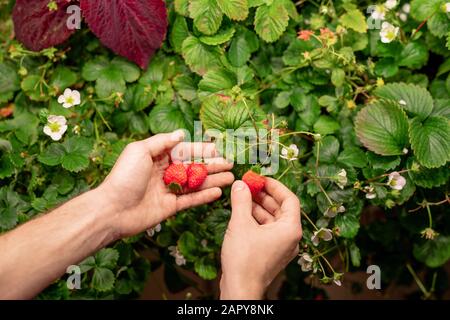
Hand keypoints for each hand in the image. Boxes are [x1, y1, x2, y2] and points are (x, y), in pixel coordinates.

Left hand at [97, 130, 233, 238]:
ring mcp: (168, 190)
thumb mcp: (140, 151)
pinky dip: (204, 196)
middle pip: (193, 167)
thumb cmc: (124, 177)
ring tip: (230, 177)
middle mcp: (164, 172)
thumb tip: (181, 133)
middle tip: (230, 163)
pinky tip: (218, 192)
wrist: (112, 209)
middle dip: (212, 165)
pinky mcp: (170, 206)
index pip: (185, 150)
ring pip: (195, 183)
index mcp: (157, 157)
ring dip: (213, 180)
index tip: (219, 148)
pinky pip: (190, 200)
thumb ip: (162, 141)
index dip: (202, 149)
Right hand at [220, 178, 301, 299]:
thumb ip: (241, 200)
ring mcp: (281, 246)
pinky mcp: (271, 252)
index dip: (275, 186)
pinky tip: (242, 212)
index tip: (260, 178)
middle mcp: (290, 237)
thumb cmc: (244, 259)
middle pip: (281, 208)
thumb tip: (240, 184)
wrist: (240, 289)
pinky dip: (256, 220)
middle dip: (264, 195)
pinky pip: (267, 230)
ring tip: (242, 196)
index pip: (290, 199)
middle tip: (249, 184)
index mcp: (290, 229)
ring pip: (272, 219)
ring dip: (258, 206)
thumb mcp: (241, 223)